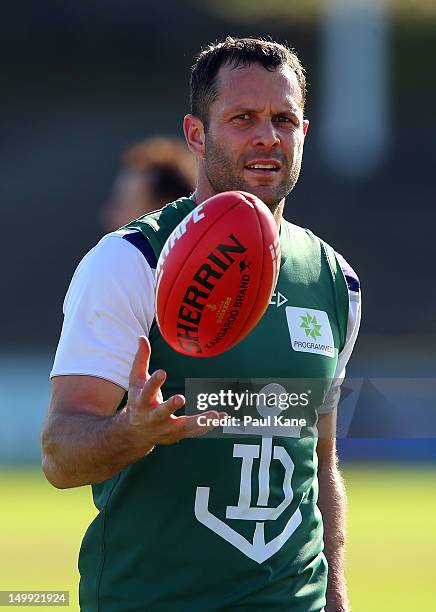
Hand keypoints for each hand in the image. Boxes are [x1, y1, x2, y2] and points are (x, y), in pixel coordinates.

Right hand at [125, 336, 220, 450]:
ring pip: (183, 425)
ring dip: (199, 421)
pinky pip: (193, 431)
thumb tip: (142, 337)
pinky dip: (207, 425)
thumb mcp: (136, 381)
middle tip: (180, 398)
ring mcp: (165, 428)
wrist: (135, 433)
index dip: (154, 382)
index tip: (162, 372)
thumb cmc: (138, 400)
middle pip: (162, 412)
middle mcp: (153, 417)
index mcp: (142, 402)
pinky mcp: (177, 435)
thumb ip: (141, 360)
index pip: (148, 391)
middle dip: (170, 406)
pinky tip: (222, 417)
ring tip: (215, 414)